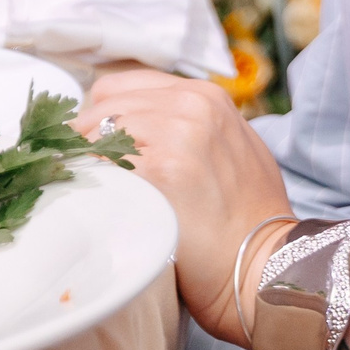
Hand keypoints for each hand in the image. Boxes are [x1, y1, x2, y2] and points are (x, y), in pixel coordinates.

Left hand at [78, 70, 292, 343]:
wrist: (265, 262)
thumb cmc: (248, 215)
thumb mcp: (229, 147)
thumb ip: (188, 127)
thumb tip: (133, 131)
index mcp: (204, 95)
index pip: (118, 88)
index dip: (99, 120)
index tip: (92, 149)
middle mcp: (189, 104)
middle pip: (101, 107)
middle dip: (86, 142)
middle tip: (84, 177)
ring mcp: (174, 134)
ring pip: (95, 134)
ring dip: (86, 163)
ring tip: (94, 194)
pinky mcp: (159, 170)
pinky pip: (101, 166)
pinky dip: (92, 184)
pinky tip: (99, 206)